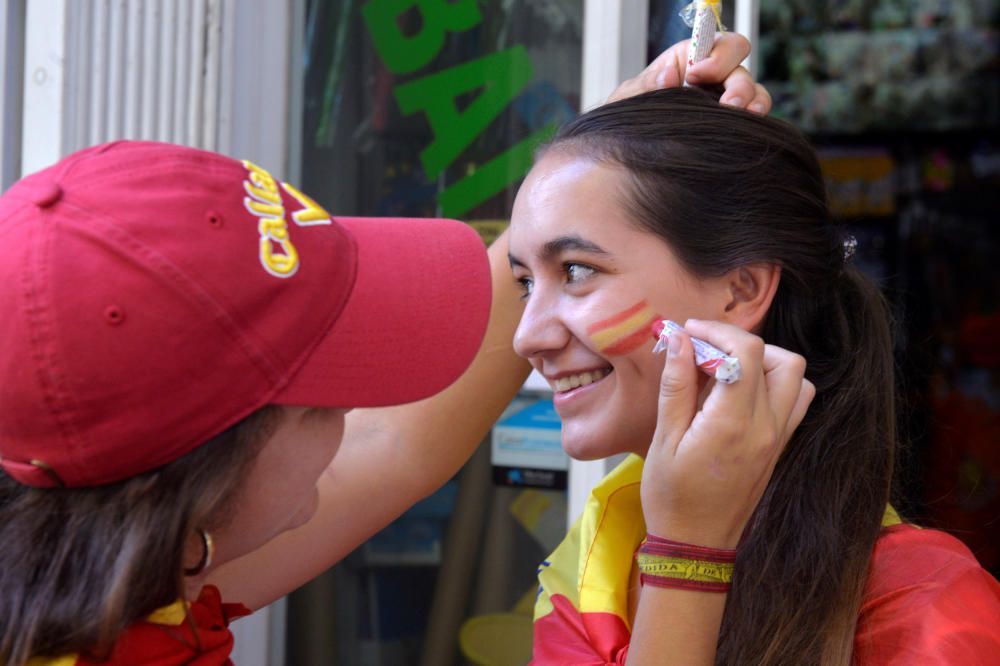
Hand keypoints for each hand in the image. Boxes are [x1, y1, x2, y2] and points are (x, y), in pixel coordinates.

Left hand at [608, 33, 771, 113]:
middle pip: (740, 65)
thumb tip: (667, 75)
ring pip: (752, 90)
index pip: (718, 44)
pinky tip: (750, 127)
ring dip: (753, 100)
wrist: (631, 151)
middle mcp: (712, 75)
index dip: (715, 57)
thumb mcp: (629, 98)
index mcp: (689, 58)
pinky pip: (753, 113)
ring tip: (745, 115)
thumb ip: (646, 86)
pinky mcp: (730, 122)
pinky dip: (756, 117)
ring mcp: (723, 99)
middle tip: (726, 105)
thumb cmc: (630, 117)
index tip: (694, 76)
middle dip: (737, 83)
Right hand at [641, 320, 813, 548]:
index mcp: (734, 423)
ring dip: (763, 361)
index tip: (688, 332)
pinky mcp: (779, 447)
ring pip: (795, 377)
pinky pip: (795, 400)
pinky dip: (773, 383)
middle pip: (780, 358)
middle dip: (740, 342)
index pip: (747, 353)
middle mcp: (767, 427)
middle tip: (705, 350)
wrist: (696, 545)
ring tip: (724, 369)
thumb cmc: (671, 496)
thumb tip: (679, 338)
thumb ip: (676, 385)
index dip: (718, 332)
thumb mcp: (663, 440)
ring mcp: (778, 438)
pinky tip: (738, 391)